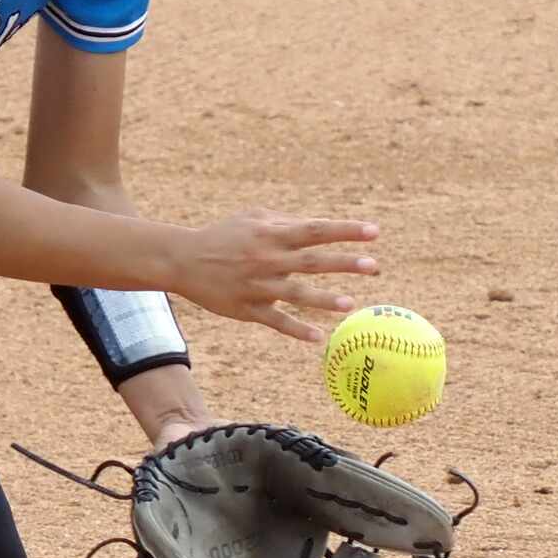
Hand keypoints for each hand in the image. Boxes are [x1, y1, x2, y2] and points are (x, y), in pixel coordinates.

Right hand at [166, 211, 380, 342]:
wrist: (182, 260)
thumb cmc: (224, 236)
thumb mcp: (253, 219)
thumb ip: (286, 223)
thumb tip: (322, 228)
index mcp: (271, 235)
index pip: (315, 230)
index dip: (345, 230)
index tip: (374, 232)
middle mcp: (266, 259)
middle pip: (311, 261)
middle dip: (343, 263)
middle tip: (373, 266)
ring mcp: (257, 286)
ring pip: (295, 294)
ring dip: (323, 299)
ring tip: (350, 304)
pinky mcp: (246, 309)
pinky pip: (275, 321)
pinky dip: (296, 329)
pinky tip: (318, 337)